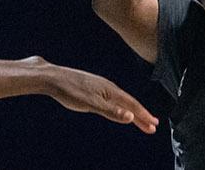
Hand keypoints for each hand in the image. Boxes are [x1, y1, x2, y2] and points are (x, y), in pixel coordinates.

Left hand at [29, 57, 159, 133]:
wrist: (51, 77)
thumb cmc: (69, 90)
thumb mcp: (90, 104)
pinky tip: (117, 108)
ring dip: (131, 111)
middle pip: (129, 103)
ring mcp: (100, 86)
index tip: (154, 125)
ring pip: (120, 100)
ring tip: (138, 119)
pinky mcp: (92, 87)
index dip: (143, 116)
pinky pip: (112, 98)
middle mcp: (108, 87)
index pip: (132, 105)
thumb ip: (111, 111)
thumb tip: (130, 117)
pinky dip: (120, 105)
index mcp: (110, 90)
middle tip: (152, 126)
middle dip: (141, 115)